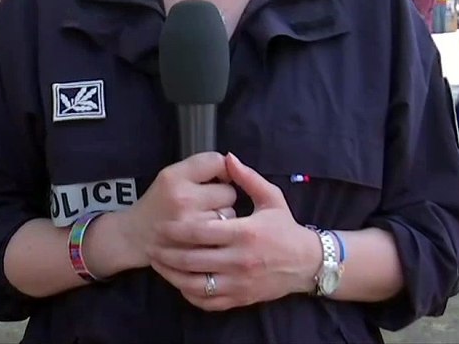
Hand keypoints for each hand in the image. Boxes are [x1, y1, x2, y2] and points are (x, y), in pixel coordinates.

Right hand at [121, 153, 237, 271]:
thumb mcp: (169, 176)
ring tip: (204, 218)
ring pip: (230, 214)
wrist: (134, 236)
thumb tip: (231, 165)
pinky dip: (220, 234)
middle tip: (207, 201)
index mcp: (174, 177)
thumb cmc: (157, 204)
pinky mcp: (196, 246)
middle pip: (229, 191)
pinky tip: (206, 233)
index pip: (216, 161)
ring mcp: (191, 225)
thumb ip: (198, 168)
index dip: (222, 169)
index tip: (217, 177)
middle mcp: (183, 199)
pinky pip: (224, 235)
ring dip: (224, 216)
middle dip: (223, 195)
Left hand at [147, 153, 318, 310]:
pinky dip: (189, 293)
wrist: (306, 264)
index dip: (176, 230)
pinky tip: (180, 281)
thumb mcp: (271, 198)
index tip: (161, 225)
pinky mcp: (239, 298)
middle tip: (152, 244)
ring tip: (159, 263)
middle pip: (192, 259)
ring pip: (195, 284)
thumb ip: (248, 178)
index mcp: (245, 233)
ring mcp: (238, 282)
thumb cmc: (286, 228)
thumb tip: (228, 157)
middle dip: (167, 253)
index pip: (201, 232)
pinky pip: (206, 301)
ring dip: (172, 275)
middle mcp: (239, 260)